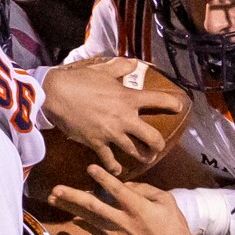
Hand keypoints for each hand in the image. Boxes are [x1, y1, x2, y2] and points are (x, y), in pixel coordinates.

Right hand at [43, 59, 185, 176]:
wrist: (56, 94)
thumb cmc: (79, 79)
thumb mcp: (102, 69)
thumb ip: (120, 67)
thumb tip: (133, 63)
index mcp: (128, 98)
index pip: (158, 100)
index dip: (172, 103)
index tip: (179, 107)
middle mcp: (124, 118)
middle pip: (152, 137)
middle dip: (158, 144)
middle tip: (159, 145)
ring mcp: (111, 133)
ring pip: (134, 152)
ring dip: (142, 156)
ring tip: (146, 158)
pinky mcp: (97, 143)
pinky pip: (109, 160)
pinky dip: (114, 167)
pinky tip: (118, 171)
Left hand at [50, 163, 218, 234]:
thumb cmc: (174, 227)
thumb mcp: (166, 201)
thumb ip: (145, 189)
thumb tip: (127, 185)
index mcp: (139, 209)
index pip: (117, 190)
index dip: (103, 178)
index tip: (90, 168)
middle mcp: (124, 222)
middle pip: (94, 207)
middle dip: (73, 197)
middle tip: (55, 189)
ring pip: (89, 219)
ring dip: (71, 208)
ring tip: (54, 199)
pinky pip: (95, 231)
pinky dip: (83, 223)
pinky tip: (73, 216)